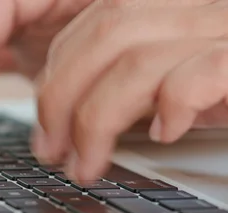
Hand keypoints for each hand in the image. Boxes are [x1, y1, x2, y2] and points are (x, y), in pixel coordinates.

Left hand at [34, 0, 227, 182]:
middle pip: (106, 32)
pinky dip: (176, 102)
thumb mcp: (168, 84)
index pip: (93, 21)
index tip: (43, 126)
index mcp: (171, 9)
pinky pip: (204, 71)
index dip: (54, 73)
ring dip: (98, 119)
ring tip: (87, 163)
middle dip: (60, 97)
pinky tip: (166, 132)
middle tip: (50, 151)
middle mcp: (200, 8)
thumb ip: (125, 87)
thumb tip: (62, 120)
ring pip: (138, 56)